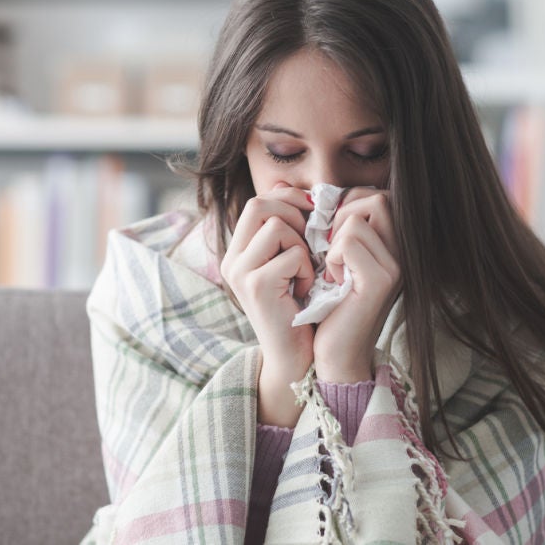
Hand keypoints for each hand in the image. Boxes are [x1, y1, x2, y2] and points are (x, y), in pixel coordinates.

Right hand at [220, 181, 314, 426]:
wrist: (295, 357)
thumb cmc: (300, 308)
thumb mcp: (291, 262)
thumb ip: (287, 229)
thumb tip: (292, 187)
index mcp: (238, 251)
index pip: (258, 200)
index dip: (289, 199)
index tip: (312, 215)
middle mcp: (232, 259)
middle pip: (261, 204)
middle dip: (295, 216)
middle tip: (311, 243)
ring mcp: (240, 272)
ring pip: (278, 226)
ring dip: (303, 246)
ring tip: (305, 272)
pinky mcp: (255, 286)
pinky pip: (292, 254)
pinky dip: (307, 269)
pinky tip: (305, 290)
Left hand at [313, 187, 401, 383]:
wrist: (333, 353)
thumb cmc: (327, 306)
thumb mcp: (330, 258)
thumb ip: (330, 225)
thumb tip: (297, 189)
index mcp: (393, 245)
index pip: (375, 196)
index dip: (346, 205)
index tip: (330, 236)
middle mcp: (402, 252)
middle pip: (375, 198)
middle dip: (342, 216)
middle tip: (329, 248)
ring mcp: (396, 266)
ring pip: (357, 219)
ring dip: (334, 241)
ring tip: (333, 269)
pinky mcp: (381, 281)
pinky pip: (348, 242)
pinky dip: (332, 258)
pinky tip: (333, 281)